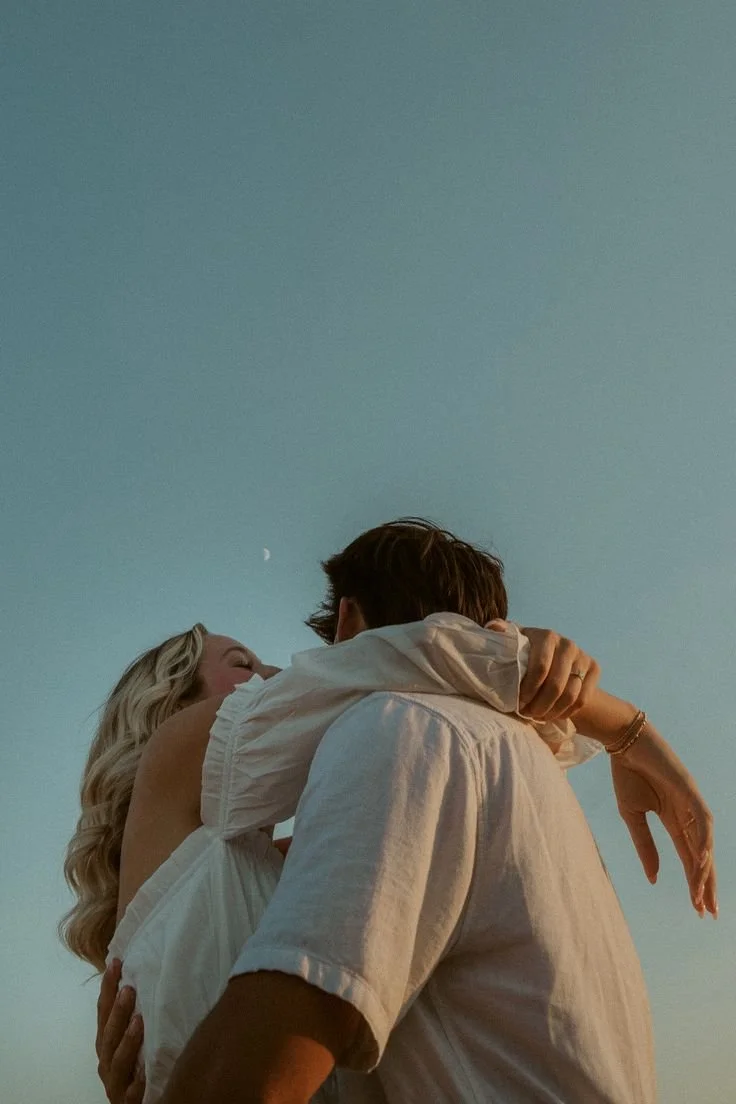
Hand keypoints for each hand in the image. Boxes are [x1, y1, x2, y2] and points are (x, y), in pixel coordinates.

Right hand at [96, 960, 145, 1103]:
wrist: (136, 1103)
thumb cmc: (134, 1064)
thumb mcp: (131, 1036)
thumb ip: (132, 1010)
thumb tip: (141, 973)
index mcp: (106, 1043)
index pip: (103, 1012)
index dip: (108, 988)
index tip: (115, 962)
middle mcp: (106, 1061)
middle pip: (108, 1035)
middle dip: (117, 1012)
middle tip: (128, 989)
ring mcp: (116, 1083)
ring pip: (118, 1061)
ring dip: (127, 1041)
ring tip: (138, 1021)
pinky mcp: (128, 1102)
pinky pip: (133, 1092)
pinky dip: (138, 1081)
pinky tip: (147, 1069)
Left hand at [487, 621, 599, 720]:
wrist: (556, 658)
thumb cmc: (527, 653)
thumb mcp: (513, 643)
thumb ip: (501, 635)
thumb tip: (493, 628)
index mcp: (546, 636)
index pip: (539, 668)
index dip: (528, 690)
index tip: (518, 703)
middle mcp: (567, 644)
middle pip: (555, 684)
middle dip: (539, 705)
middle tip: (527, 714)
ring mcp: (583, 656)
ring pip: (570, 695)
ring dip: (552, 711)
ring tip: (538, 717)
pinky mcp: (594, 669)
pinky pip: (582, 699)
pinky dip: (566, 712)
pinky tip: (553, 715)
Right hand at [611, 727, 716, 917]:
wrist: (624, 743)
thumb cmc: (627, 774)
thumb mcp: (632, 816)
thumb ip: (645, 846)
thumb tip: (655, 878)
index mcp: (674, 820)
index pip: (690, 857)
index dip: (695, 882)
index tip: (697, 909)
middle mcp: (687, 815)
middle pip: (702, 855)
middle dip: (706, 884)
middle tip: (709, 913)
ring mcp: (691, 802)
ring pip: (705, 843)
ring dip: (704, 869)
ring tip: (701, 894)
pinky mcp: (690, 790)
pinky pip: (702, 820)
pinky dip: (704, 840)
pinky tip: (703, 860)